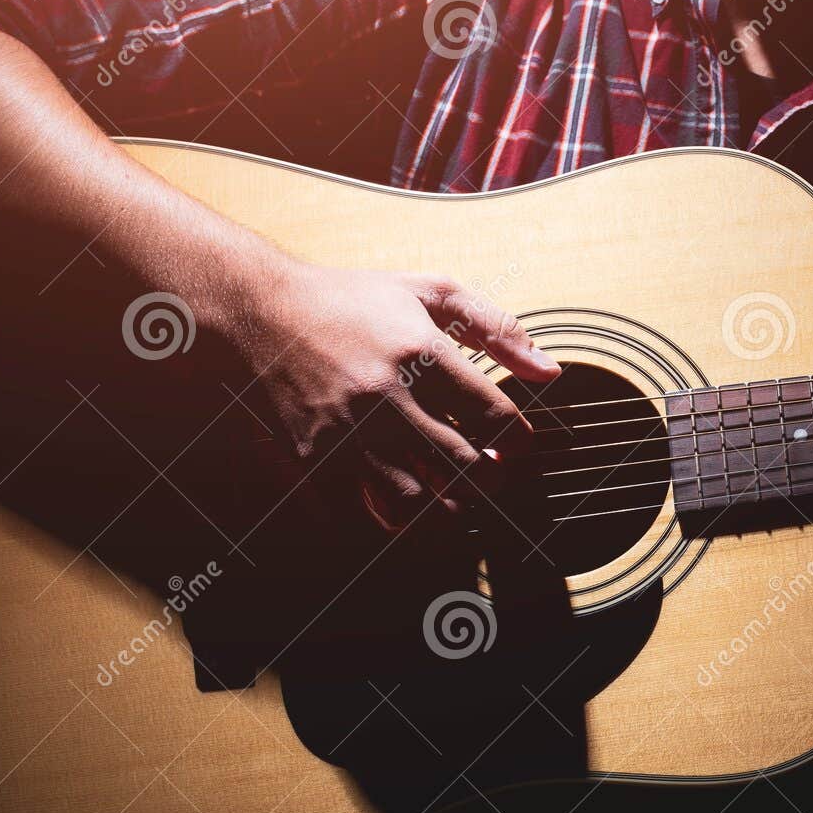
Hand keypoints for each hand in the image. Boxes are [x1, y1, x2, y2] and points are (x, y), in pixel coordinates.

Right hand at [236, 259, 559, 530]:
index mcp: (422, 352)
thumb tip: (550, 373)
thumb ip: (497, 328)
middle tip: (487, 474)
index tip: (513, 445)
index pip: (496, 417)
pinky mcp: (313, 460)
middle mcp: (387, 396)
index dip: (518, 442)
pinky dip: (385, 520)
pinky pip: (361, 516)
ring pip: (417, 504)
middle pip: (465, 467)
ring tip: (448, 494)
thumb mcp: (430, 293)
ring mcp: (347, 432)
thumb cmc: (355, 301)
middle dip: (489, 480)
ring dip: (442, 508)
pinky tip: (396, 501)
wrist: (261, 312)